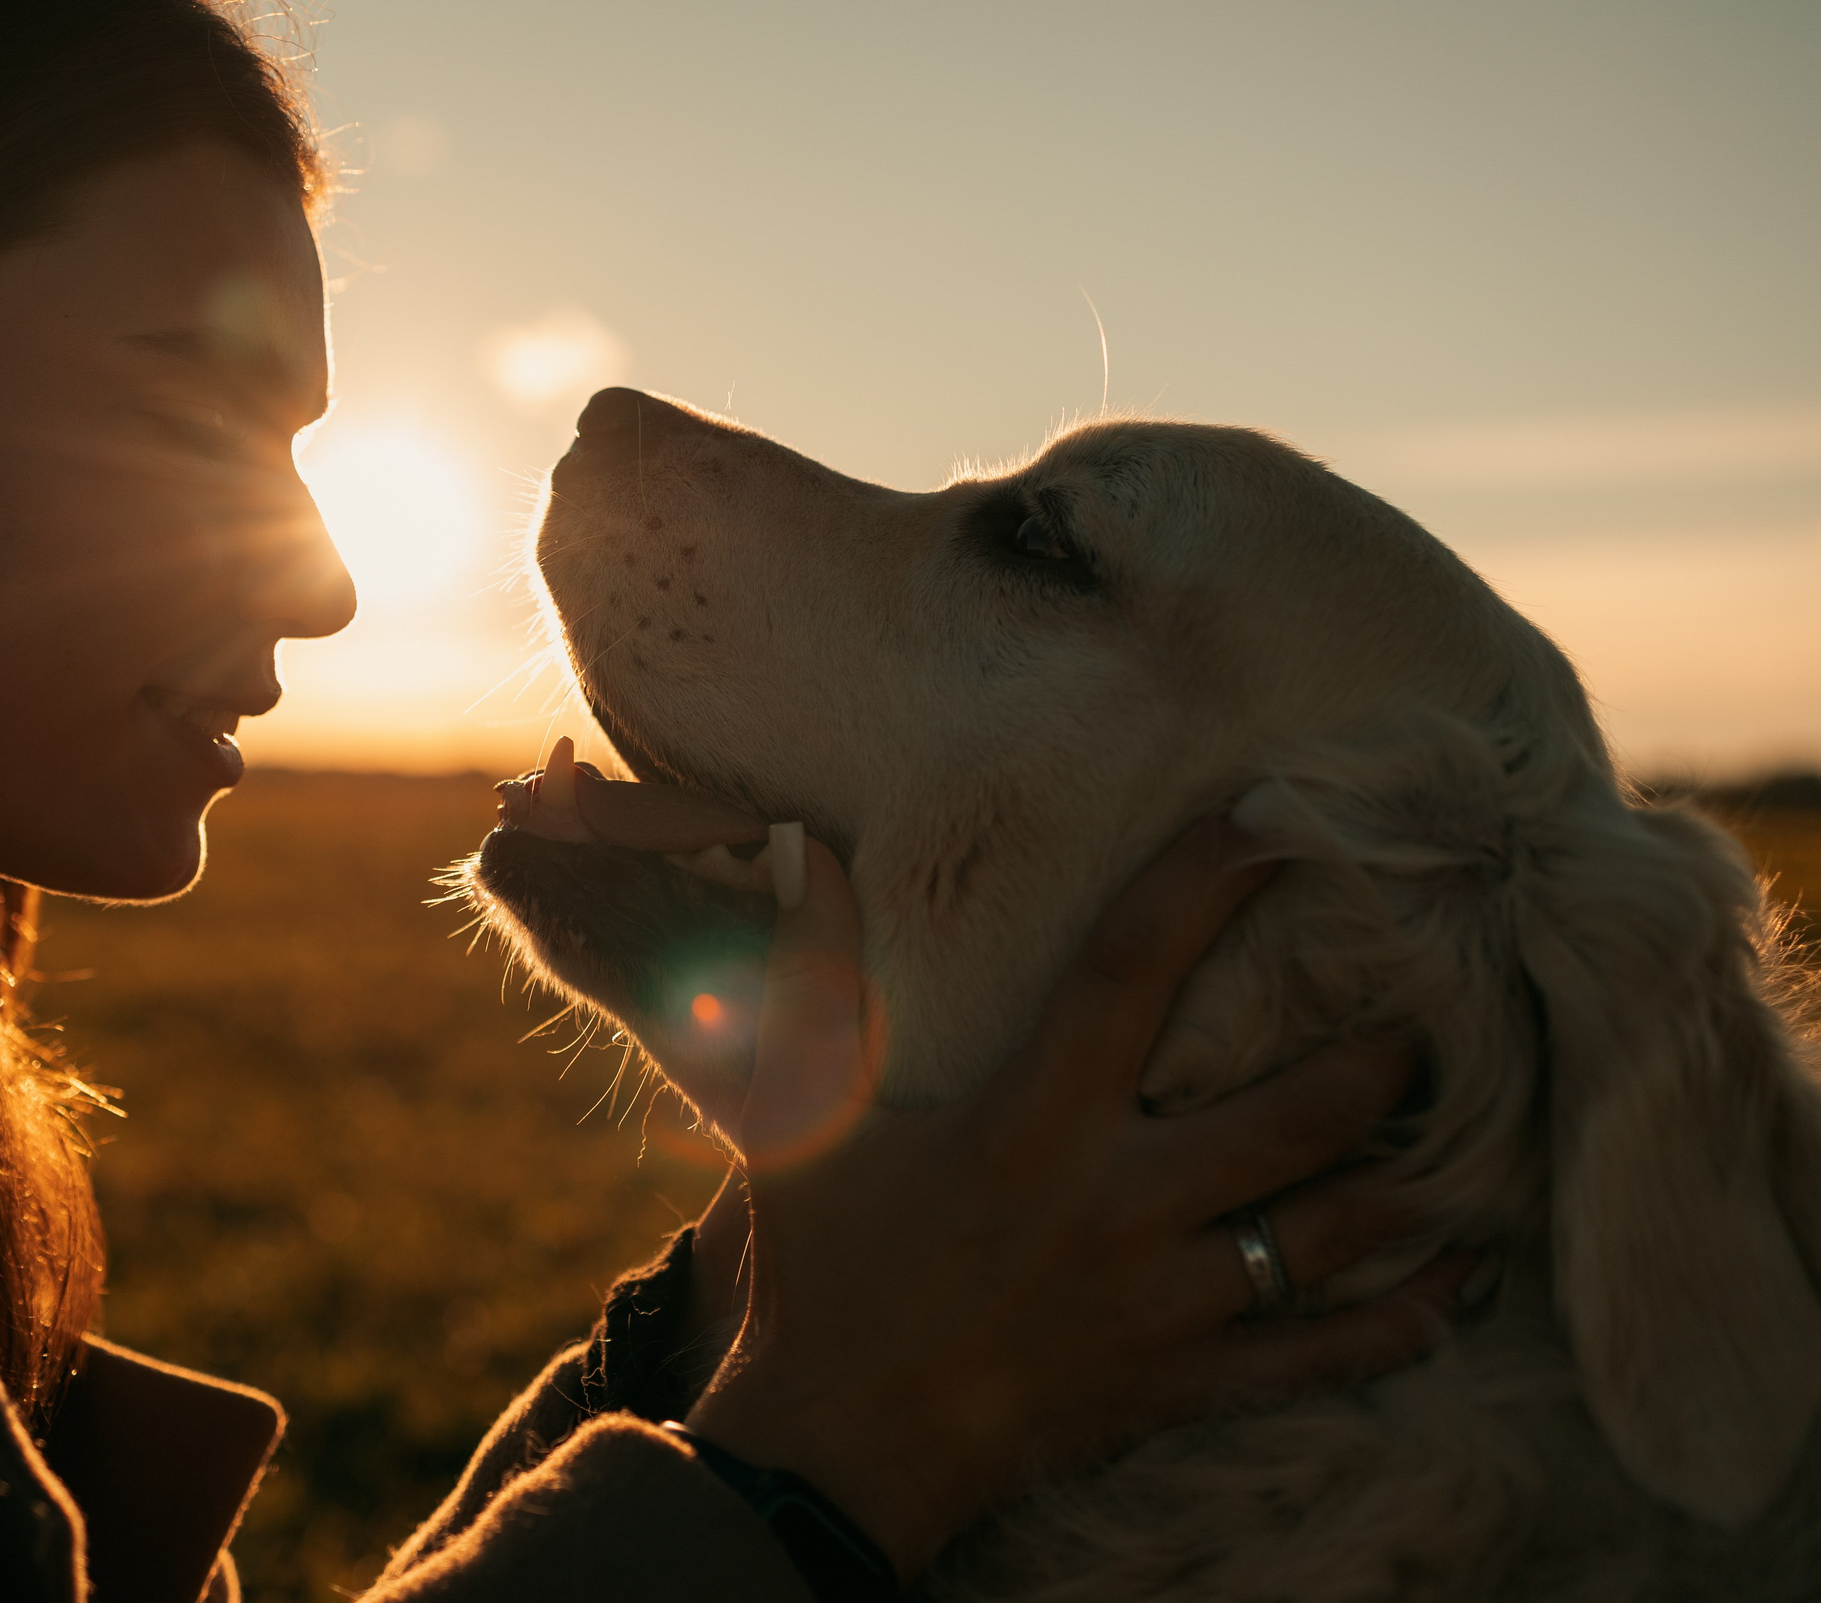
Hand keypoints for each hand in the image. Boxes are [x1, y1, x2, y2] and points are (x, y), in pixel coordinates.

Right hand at [681, 814, 1473, 1577]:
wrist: (829, 1450)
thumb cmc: (816, 1273)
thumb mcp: (798, 1117)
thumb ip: (814, 977)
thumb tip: (806, 850)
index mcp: (1030, 1120)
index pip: (1131, 967)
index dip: (1206, 881)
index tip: (1272, 817)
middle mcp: (1118, 1202)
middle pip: (1294, 1116)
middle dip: (1379, 1059)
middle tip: (1433, 1009)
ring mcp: (1162, 1303)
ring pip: (1329, 1234)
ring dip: (1413, 1179)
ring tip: (1469, 1125)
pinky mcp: (1179, 1387)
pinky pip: (1321, 1357)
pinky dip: (1402, 1322)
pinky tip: (1460, 1283)